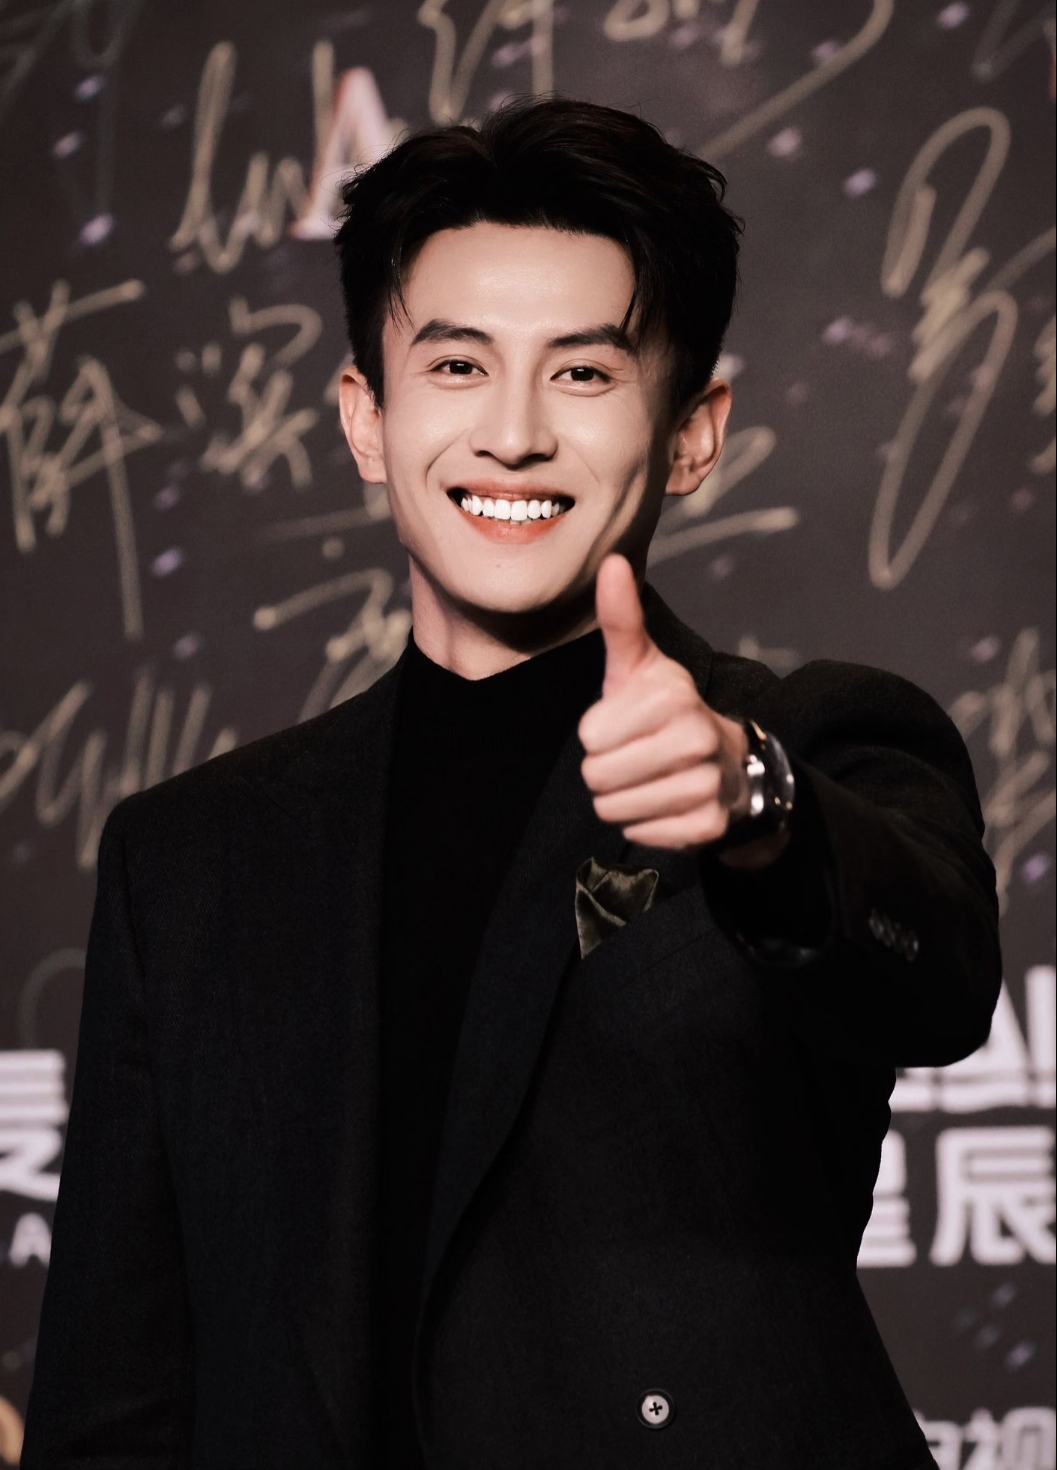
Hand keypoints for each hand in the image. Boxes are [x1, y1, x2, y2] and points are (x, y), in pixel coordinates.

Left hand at [579, 556, 785, 865]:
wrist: (727, 764)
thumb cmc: (666, 711)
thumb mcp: (640, 666)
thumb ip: (621, 619)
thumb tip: (612, 562)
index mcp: (673, 696)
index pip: (590, 737)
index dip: (598, 734)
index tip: (625, 725)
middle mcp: (696, 738)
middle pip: (597, 776)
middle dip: (605, 770)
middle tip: (633, 756)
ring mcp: (706, 785)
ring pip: (615, 810)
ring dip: (621, 799)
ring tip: (648, 779)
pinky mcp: (708, 826)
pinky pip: (641, 834)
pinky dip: (645, 824)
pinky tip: (665, 802)